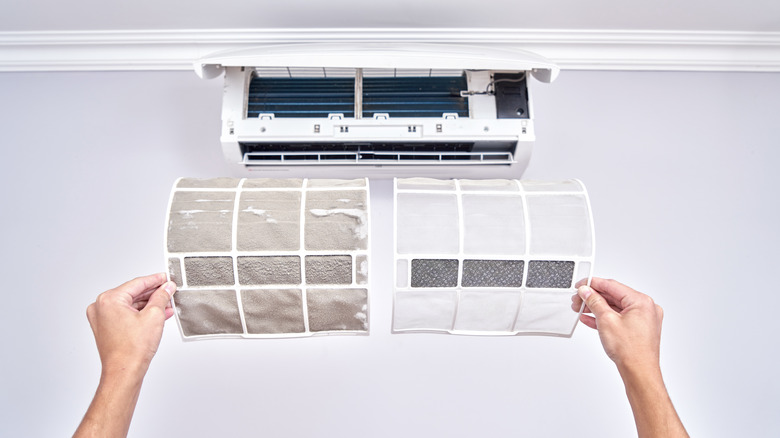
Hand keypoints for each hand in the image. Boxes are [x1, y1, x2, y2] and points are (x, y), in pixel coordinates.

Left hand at [76, 274, 176, 437]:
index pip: (137, 283)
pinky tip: (158, 314)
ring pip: (130, 304)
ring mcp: (101, 318)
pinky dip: (141, 314)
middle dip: (153, 293)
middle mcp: (101, 307)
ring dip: (149, 304)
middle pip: (133, 293)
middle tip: (169, 291)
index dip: (155, 280)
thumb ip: (161, 297)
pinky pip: (126, 314)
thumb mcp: (154, 316)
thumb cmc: (132, 350)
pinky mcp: (106, 328)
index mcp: (109, 300)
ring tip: (167, 304)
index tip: (166, 278)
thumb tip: (166, 288)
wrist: (124, 371)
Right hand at [571, 277, 662, 370]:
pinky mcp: (639, 329)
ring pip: (615, 308)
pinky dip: (605, 318)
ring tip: (581, 309)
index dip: (593, 284)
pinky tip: (590, 319)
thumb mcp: (606, 320)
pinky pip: (619, 318)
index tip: (581, 284)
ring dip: (597, 308)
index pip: (612, 286)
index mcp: (642, 302)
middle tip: (578, 299)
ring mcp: (643, 319)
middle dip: (593, 298)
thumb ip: (595, 302)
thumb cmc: (630, 351)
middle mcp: (646, 308)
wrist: (639, 372)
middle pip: (614, 296)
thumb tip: (587, 291)